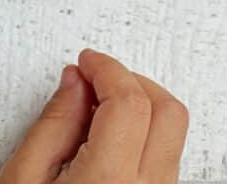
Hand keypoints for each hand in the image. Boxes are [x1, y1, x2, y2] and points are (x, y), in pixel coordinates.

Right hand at [0, 50, 188, 182]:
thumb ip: (53, 125)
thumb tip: (76, 82)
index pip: (130, 102)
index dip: (109, 69)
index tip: (89, 61)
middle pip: (168, 113)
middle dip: (135, 84)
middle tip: (99, 79)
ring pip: (173, 138)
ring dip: (144, 111)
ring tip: (98, 115)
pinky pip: (168, 164)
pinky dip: (147, 141)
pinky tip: (112, 144)